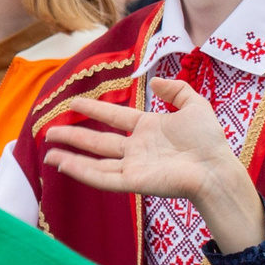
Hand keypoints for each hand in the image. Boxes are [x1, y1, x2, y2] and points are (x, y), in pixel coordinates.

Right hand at [42, 77, 264, 253]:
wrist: (216, 167)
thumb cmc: (209, 140)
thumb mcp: (195, 105)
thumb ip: (177, 90)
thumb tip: (156, 82)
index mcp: (149, 129)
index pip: (115, 117)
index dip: (95, 110)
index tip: (74, 103)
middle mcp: (138, 149)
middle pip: (99, 141)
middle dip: (74, 136)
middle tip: (49, 131)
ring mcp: (134, 166)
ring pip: (95, 161)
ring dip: (71, 157)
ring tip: (48, 151)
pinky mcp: (133, 182)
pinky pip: (102, 178)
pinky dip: (82, 171)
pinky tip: (63, 164)